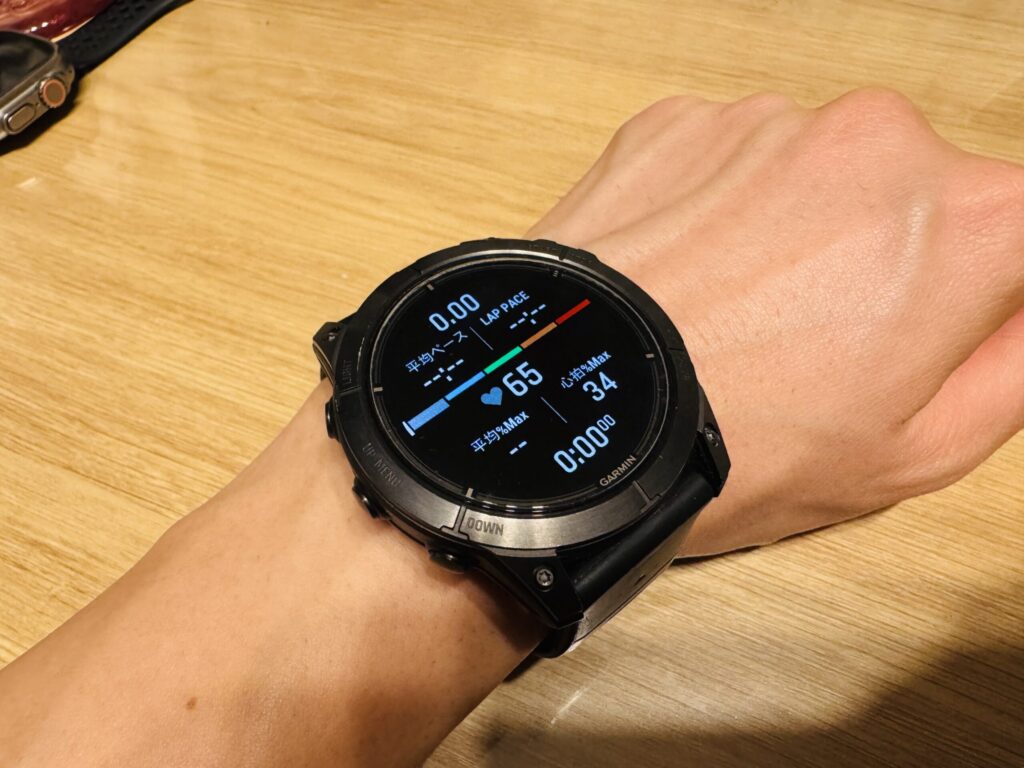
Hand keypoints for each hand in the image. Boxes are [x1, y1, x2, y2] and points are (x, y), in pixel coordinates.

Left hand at [528, 89, 1023, 555]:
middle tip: (822, 339)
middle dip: (891, 257)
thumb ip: (1015, 366)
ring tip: (738, 317)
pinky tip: (689, 282)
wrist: (576, 417)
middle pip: (921, 194)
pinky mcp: (680, 125)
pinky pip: (731, 165)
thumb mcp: (918, 452)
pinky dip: (721, 212)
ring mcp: (769, 124)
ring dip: (799, 232)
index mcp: (969, 223)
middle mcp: (876, 144)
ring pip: (820, 176)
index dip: (987, 288)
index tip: (943, 322)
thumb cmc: (731, 446)